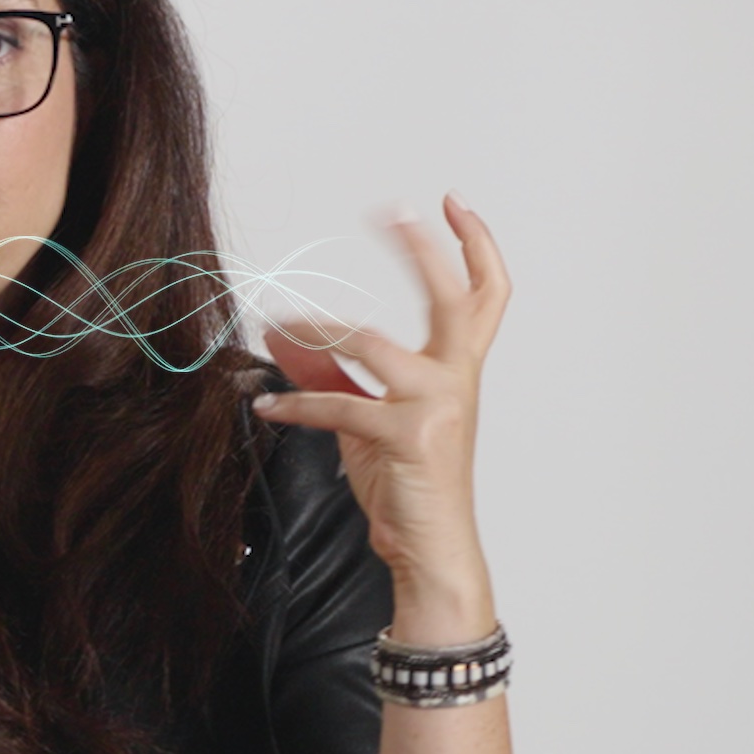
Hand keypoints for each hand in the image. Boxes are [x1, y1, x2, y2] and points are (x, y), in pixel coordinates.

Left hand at [253, 192, 511, 623]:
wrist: (429, 549)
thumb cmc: (408, 483)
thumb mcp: (368, 420)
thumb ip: (335, 374)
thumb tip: (287, 336)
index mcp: (458, 370)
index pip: (485, 295)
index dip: (475, 246)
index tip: (452, 204)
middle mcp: (457, 380)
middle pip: (456, 298)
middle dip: (426, 249)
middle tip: (394, 211)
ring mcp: (437, 406)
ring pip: (372, 343)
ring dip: (318, 329)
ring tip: (279, 324)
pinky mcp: (408, 436)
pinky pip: (339, 405)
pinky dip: (296, 404)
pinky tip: (268, 408)